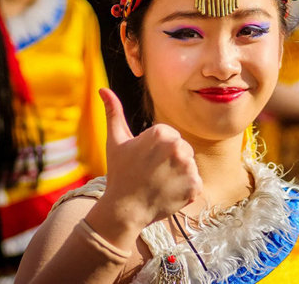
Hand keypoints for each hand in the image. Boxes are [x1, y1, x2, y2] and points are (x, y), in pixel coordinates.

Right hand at [97, 88, 202, 230]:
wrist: (124, 210)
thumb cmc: (119, 173)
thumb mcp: (115, 141)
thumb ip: (113, 112)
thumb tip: (103, 89)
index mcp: (161, 133)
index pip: (170, 136)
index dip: (157, 150)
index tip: (145, 161)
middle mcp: (177, 147)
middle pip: (183, 149)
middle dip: (171, 160)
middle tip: (152, 174)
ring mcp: (188, 167)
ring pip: (189, 165)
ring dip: (179, 175)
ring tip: (160, 183)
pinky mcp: (194, 186)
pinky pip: (196, 184)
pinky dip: (186, 190)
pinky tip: (168, 194)